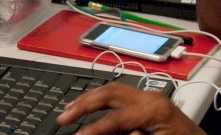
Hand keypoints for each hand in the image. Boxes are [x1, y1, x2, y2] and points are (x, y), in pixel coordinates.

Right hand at [58, 83, 205, 134]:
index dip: (94, 128)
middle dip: (84, 103)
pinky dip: (102, 100)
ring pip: (113, 90)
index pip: (116, 117)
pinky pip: (120, 96)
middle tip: (64, 117)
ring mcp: (151, 98)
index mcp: (156, 109)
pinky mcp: (150, 103)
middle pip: (110, 93)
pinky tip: (90, 108)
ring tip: (70, 110)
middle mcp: (152, 98)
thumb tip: (110, 130)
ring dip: (89, 99)